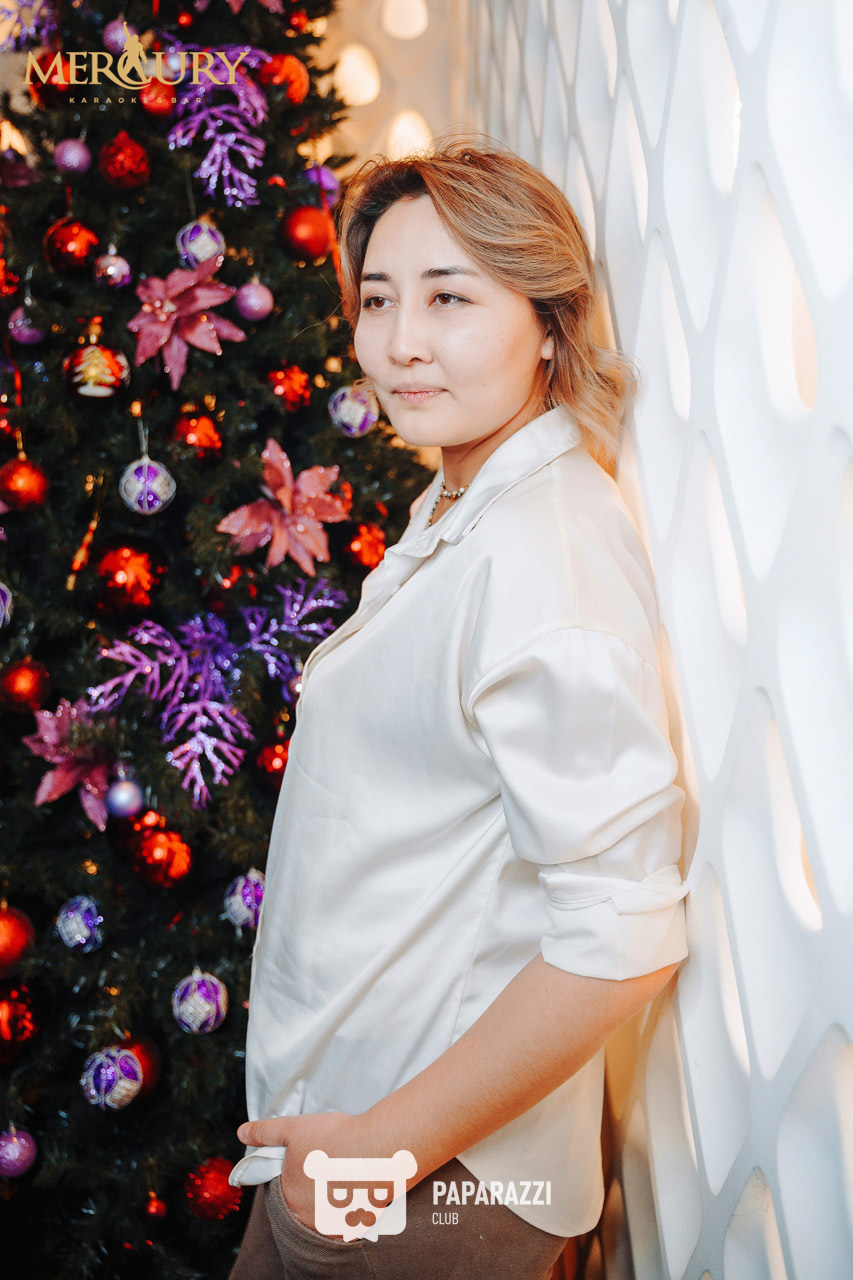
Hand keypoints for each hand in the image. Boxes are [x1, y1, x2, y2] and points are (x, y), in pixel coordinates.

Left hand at [237, 1110, 365, 1235]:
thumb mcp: (293, 1129)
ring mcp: (336, 1225)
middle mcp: (310, 1220)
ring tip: (345, 1171)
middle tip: (329, 1162)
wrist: (377, 1148)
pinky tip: (359, 1184)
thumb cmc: (334, 1139)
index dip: (297, 1170)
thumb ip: (265, 1133)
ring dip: (334, 1197)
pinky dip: (353, 1205)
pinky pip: (351, 1218)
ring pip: (329, 1211)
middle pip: (307, 1202)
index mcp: (289, 1200)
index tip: (312, 1158)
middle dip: (315, 1185)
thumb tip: (241, 1132)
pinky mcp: (359, 1225)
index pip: (286, 1189)